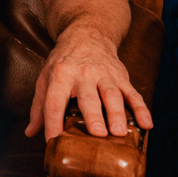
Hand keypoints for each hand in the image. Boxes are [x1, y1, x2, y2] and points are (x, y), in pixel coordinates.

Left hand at [26, 29, 152, 140]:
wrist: (87, 35)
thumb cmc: (63, 62)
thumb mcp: (45, 78)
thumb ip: (39, 107)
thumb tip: (30, 133)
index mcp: (60, 76)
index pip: (53, 102)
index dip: (52, 123)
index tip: (53, 142)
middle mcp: (82, 74)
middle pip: (88, 97)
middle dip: (93, 115)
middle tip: (98, 134)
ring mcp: (104, 75)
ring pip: (112, 95)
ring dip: (117, 113)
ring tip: (119, 132)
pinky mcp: (122, 77)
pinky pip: (133, 94)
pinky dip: (141, 109)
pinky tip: (147, 125)